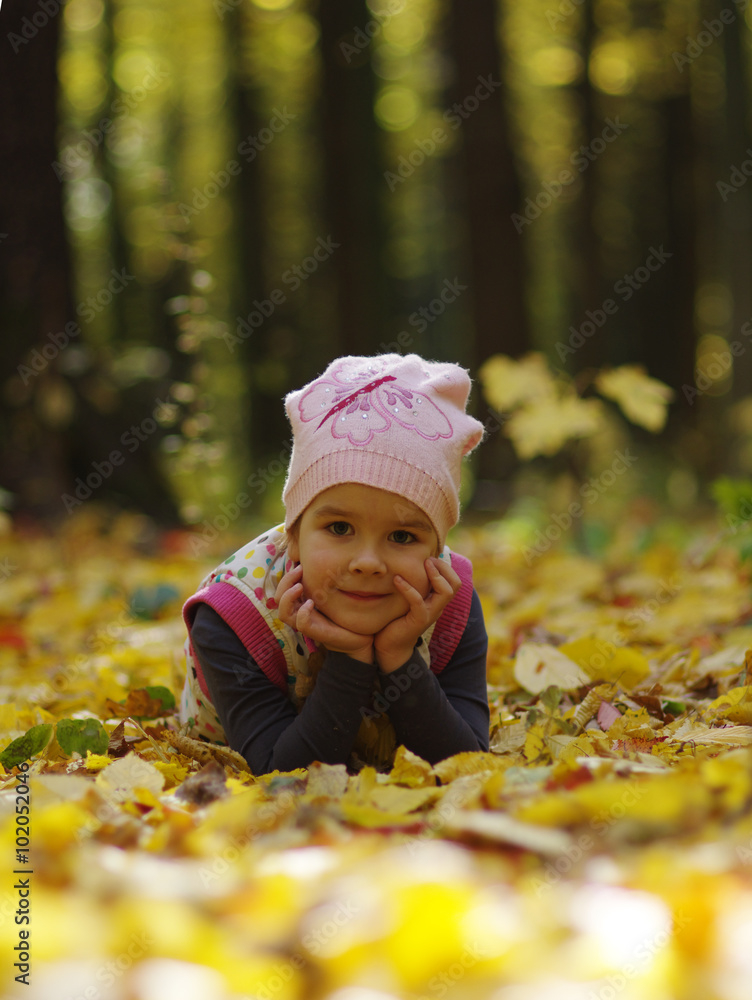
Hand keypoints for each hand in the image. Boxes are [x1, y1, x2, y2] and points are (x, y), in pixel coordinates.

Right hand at [274, 564, 374, 662]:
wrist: (360, 636)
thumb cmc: (344, 613)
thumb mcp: (332, 593)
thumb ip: (322, 582)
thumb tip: (319, 561)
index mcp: (300, 604)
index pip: (282, 590)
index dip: (287, 577)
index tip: (300, 565)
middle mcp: (300, 614)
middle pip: (278, 599)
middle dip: (286, 582)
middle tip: (300, 570)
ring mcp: (307, 624)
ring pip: (283, 613)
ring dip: (288, 597)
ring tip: (300, 586)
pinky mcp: (317, 633)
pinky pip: (301, 624)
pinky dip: (303, 613)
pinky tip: (311, 603)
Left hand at [374, 557, 460, 673]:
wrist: (390, 646)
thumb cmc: (396, 618)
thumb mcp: (408, 598)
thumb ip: (414, 584)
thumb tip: (410, 561)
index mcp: (437, 600)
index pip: (454, 580)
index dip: (445, 566)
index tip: (428, 558)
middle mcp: (438, 606)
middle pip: (455, 584)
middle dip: (443, 568)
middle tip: (427, 560)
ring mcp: (430, 614)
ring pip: (446, 592)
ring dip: (434, 575)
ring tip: (421, 565)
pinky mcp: (418, 620)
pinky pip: (418, 601)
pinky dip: (408, 588)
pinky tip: (397, 580)